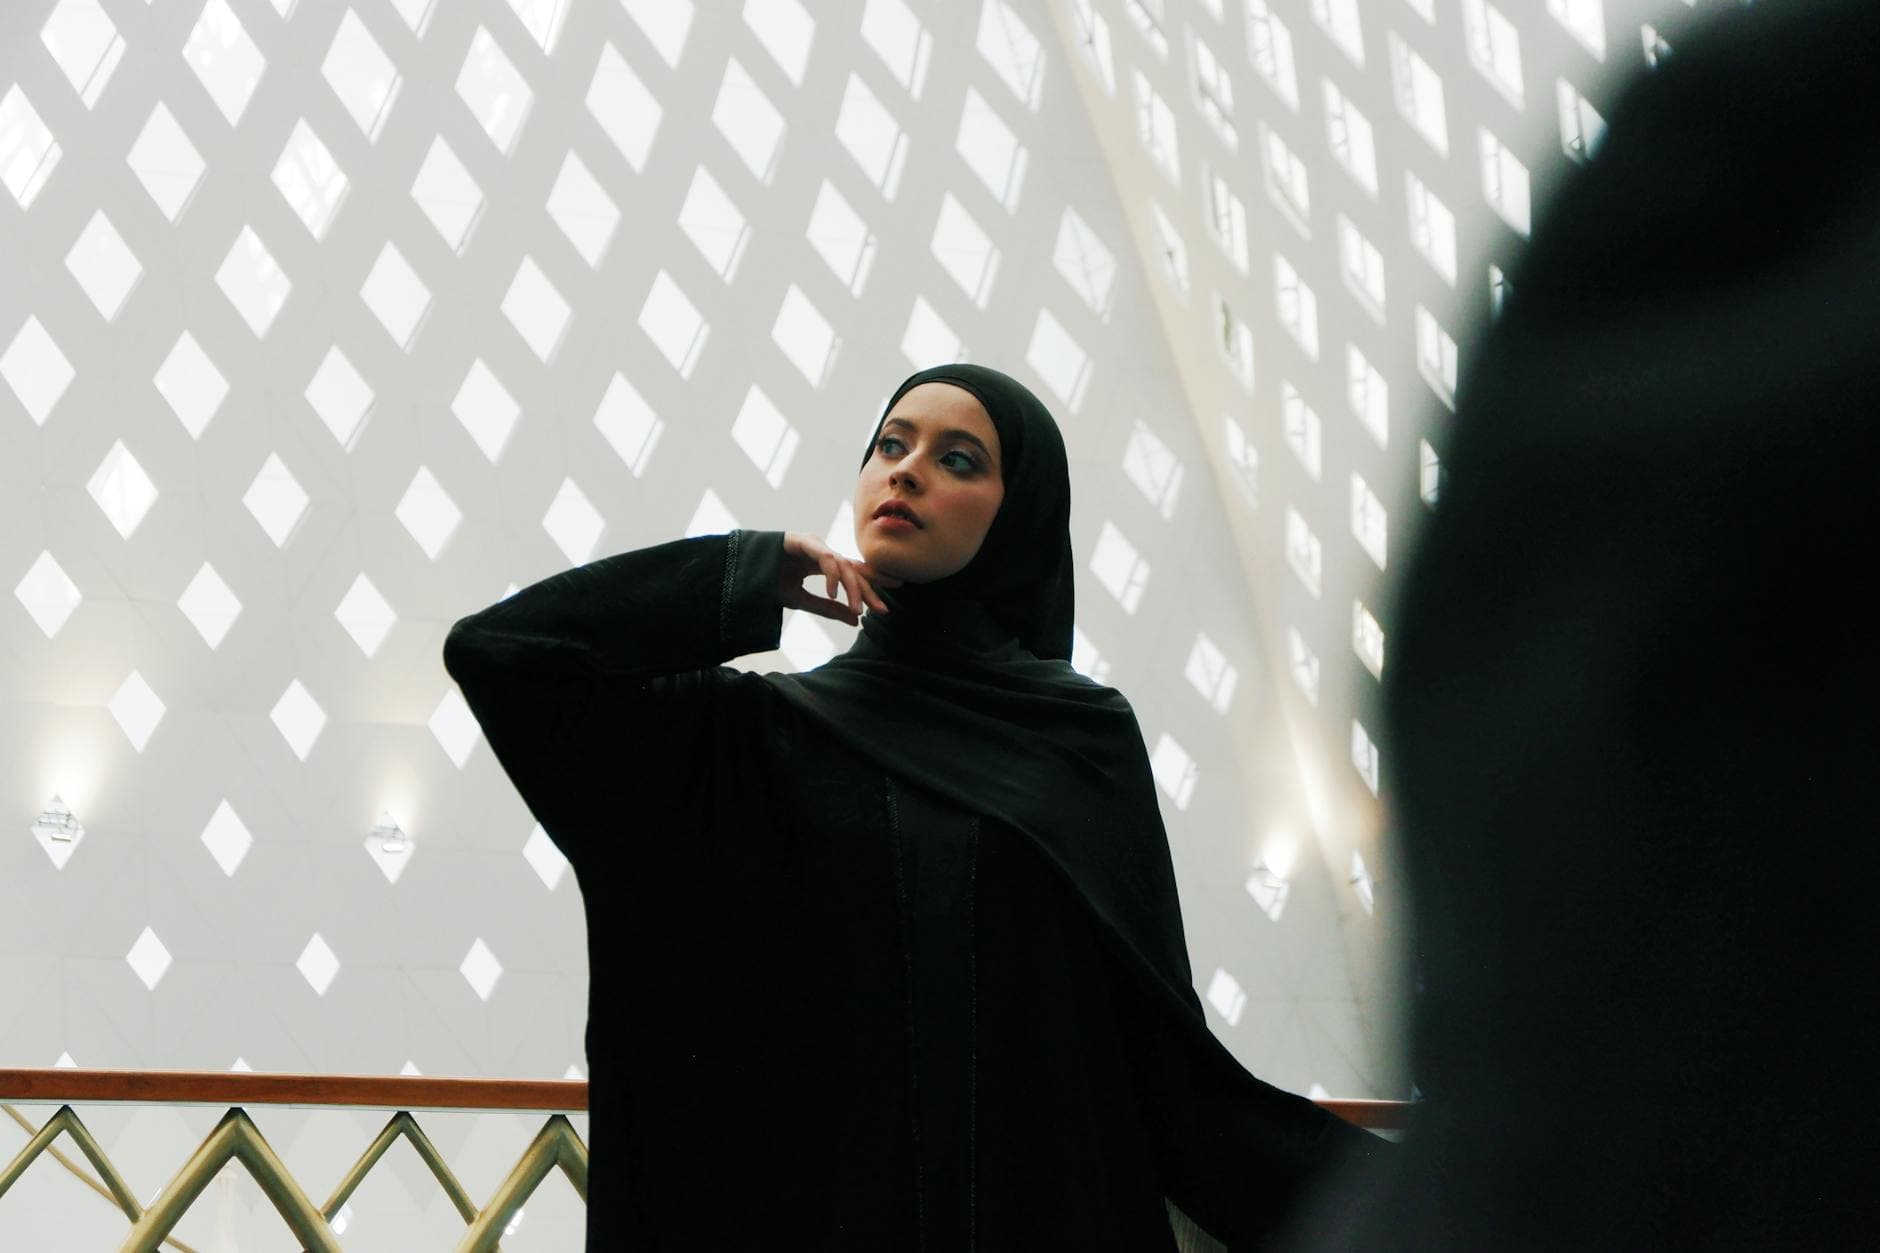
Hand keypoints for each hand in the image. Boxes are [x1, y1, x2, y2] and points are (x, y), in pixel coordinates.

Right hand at [778, 532, 901, 625]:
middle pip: (854, 569)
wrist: (738, 572)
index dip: (873, 584)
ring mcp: (813, 544)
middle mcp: (821, 551)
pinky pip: (826, 558)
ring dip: (852, 588)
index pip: (854, 572)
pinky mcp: (802, 541)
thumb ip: (827, 608)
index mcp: (823, 562)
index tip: (888, 603)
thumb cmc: (767, 582)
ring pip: (843, 564)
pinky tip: (833, 593)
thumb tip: (856, 620)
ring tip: (858, 610)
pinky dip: (832, 575)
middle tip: (883, 610)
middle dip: (870, 589)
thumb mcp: (801, 600)